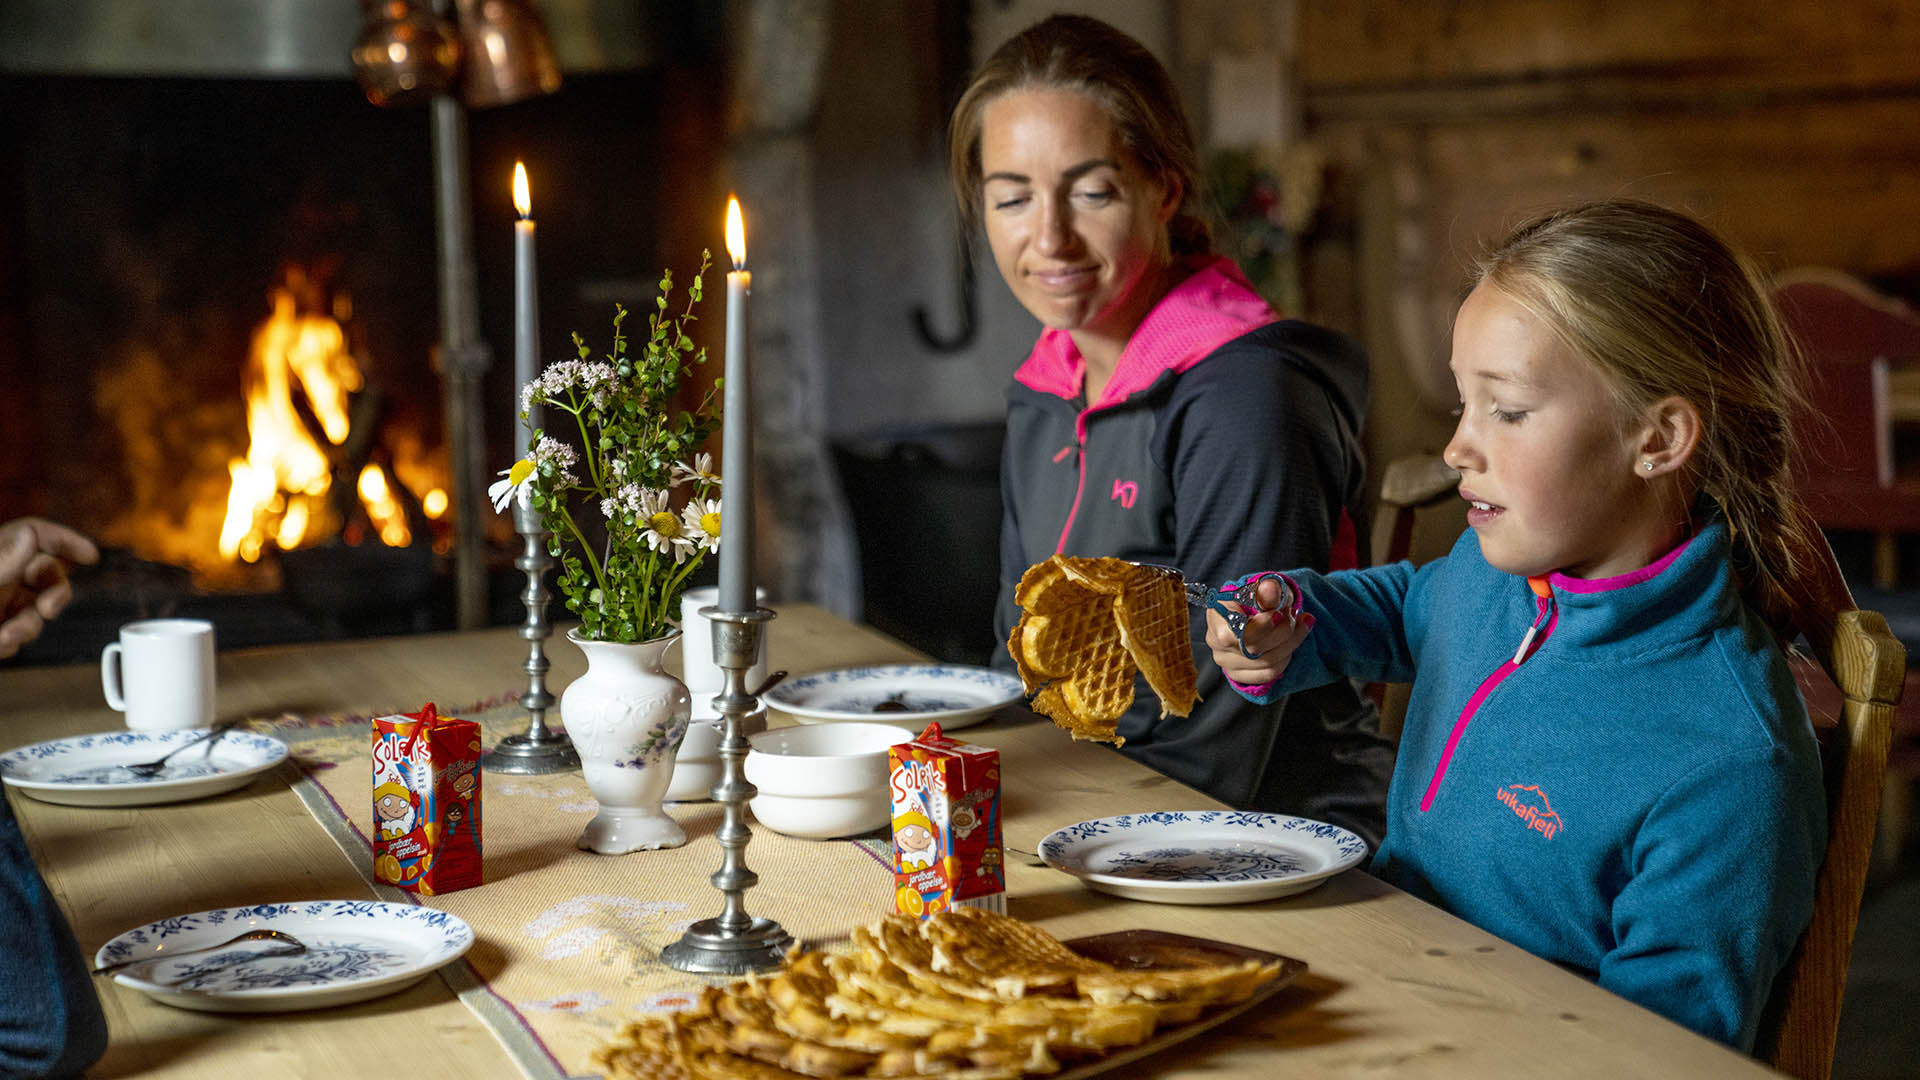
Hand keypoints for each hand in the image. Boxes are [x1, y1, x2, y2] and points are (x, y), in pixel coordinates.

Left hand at [0, 518, 99, 659]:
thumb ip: (6, 560)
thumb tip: (31, 533)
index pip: (36, 534)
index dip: (65, 541)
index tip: (92, 556)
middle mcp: (2, 577)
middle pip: (47, 573)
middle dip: (55, 593)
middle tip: (48, 610)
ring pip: (36, 609)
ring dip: (27, 627)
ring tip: (6, 637)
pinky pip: (19, 633)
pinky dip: (11, 643)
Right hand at [1204, 576, 1313, 685]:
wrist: (1256, 613)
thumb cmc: (1257, 599)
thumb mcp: (1265, 589)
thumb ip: (1267, 589)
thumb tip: (1270, 588)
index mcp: (1215, 616)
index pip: (1232, 634)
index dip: (1260, 627)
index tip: (1281, 614)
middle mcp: (1215, 641)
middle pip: (1252, 649)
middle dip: (1282, 631)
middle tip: (1295, 614)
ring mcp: (1225, 661)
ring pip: (1265, 662)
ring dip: (1290, 643)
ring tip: (1299, 624)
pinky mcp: (1238, 674)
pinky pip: (1268, 673)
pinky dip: (1285, 658)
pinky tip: (1291, 643)